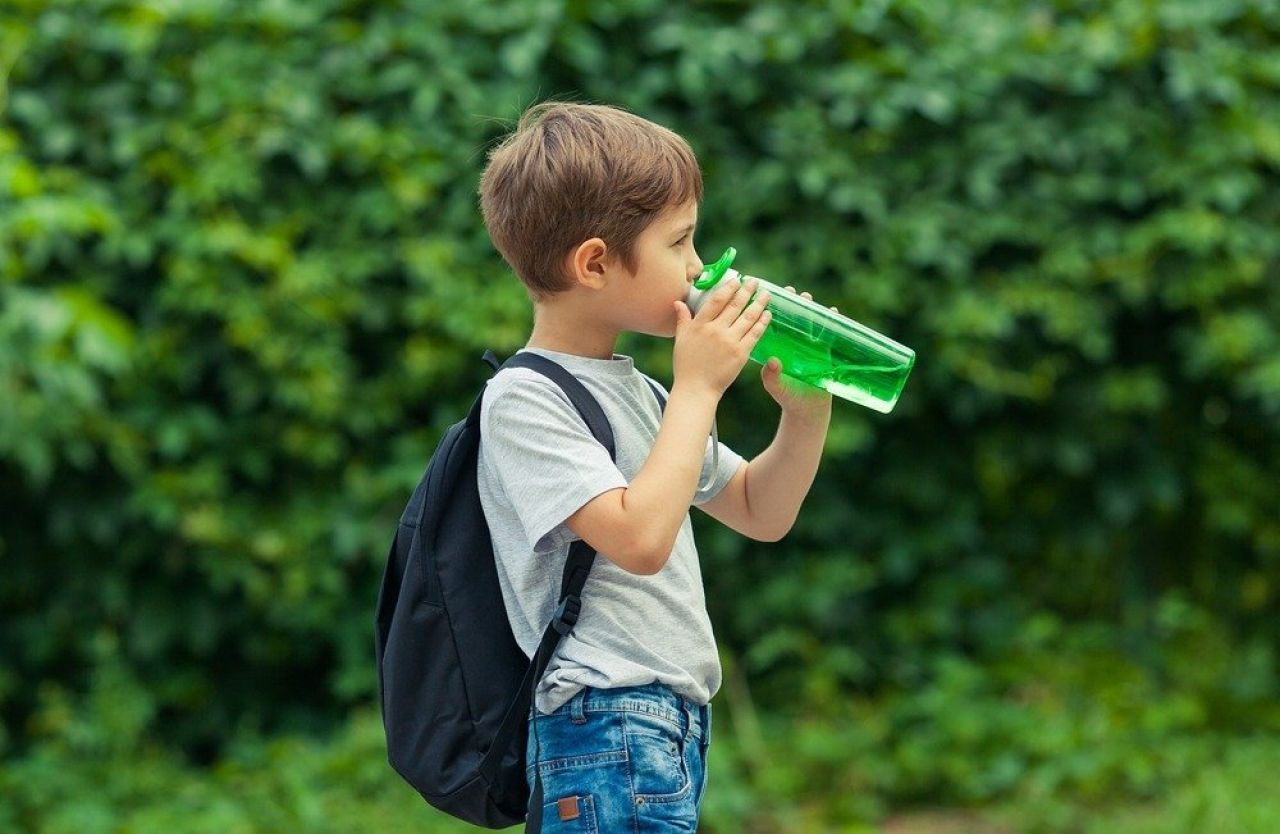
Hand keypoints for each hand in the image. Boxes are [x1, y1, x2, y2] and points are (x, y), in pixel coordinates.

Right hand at [672, 276, 771, 397]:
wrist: (696, 389)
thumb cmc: (686, 366)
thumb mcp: (680, 339)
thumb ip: (683, 319)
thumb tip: (678, 302)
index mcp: (700, 325)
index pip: (717, 300)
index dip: (729, 288)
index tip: (737, 280)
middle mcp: (715, 330)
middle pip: (735, 305)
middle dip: (747, 291)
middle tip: (755, 282)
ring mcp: (729, 342)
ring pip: (748, 317)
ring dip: (759, 304)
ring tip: (766, 295)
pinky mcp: (741, 354)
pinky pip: (754, 334)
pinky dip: (762, 323)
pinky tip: (768, 315)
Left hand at [760, 287, 834, 419]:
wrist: (807, 409)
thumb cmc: (787, 397)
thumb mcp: (776, 387)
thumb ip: (771, 376)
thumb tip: (772, 362)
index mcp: (779, 348)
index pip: (774, 324)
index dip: (772, 311)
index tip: (770, 298)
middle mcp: (793, 343)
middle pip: (793, 319)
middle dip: (792, 304)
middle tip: (791, 291)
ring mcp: (810, 346)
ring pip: (810, 322)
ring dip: (810, 309)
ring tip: (807, 297)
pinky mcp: (825, 351)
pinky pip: (829, 333)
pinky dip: (832, 321)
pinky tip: (833, 311)